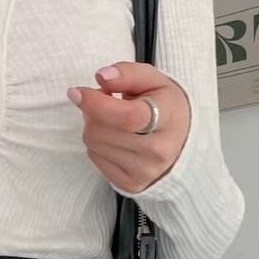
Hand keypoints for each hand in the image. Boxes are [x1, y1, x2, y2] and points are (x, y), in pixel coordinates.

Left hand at [67, 62, 190, 196]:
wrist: (182, 141)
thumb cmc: (164, 106)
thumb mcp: (153, 80)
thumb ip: (128, 73)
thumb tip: (101, 77)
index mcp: (167, 119)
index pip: (127, 116)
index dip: (97, 104)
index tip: (76, 92)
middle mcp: (157, 151)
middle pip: (100, 130)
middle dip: (93, 111)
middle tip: (106, 101)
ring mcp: (143, 171)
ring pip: (93, 144)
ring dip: (94, 126)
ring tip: (112, 119)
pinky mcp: (130, 184)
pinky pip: (94, 158)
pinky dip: (97, 143)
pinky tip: (114, 137)